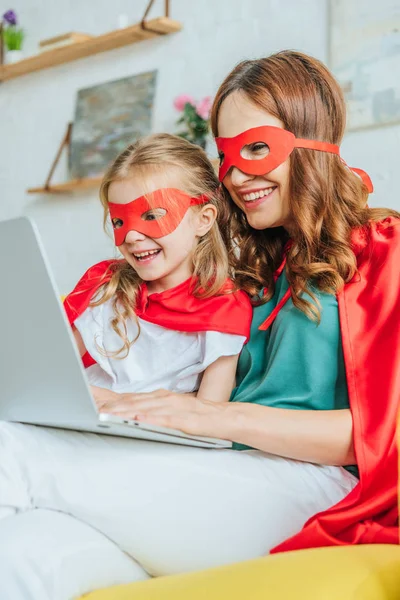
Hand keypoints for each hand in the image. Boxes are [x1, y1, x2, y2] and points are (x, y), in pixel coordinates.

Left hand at [91, 387, 228, 438]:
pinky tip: (138, 420)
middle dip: (107, 405)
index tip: (85, 398)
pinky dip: (150, 418)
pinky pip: (165, 419)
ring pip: (144, 408)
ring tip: (105, 415)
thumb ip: (150, 411)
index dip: (105, 397)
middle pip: (130, 402)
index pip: (126, 397)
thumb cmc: (198, 417)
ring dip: (123, 411)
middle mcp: (162, 398)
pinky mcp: (185, 418)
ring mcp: (173, 407)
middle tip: (86, 408)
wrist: (226, 417)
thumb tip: (127, 416)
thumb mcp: (170, 411)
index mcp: (158, 397)